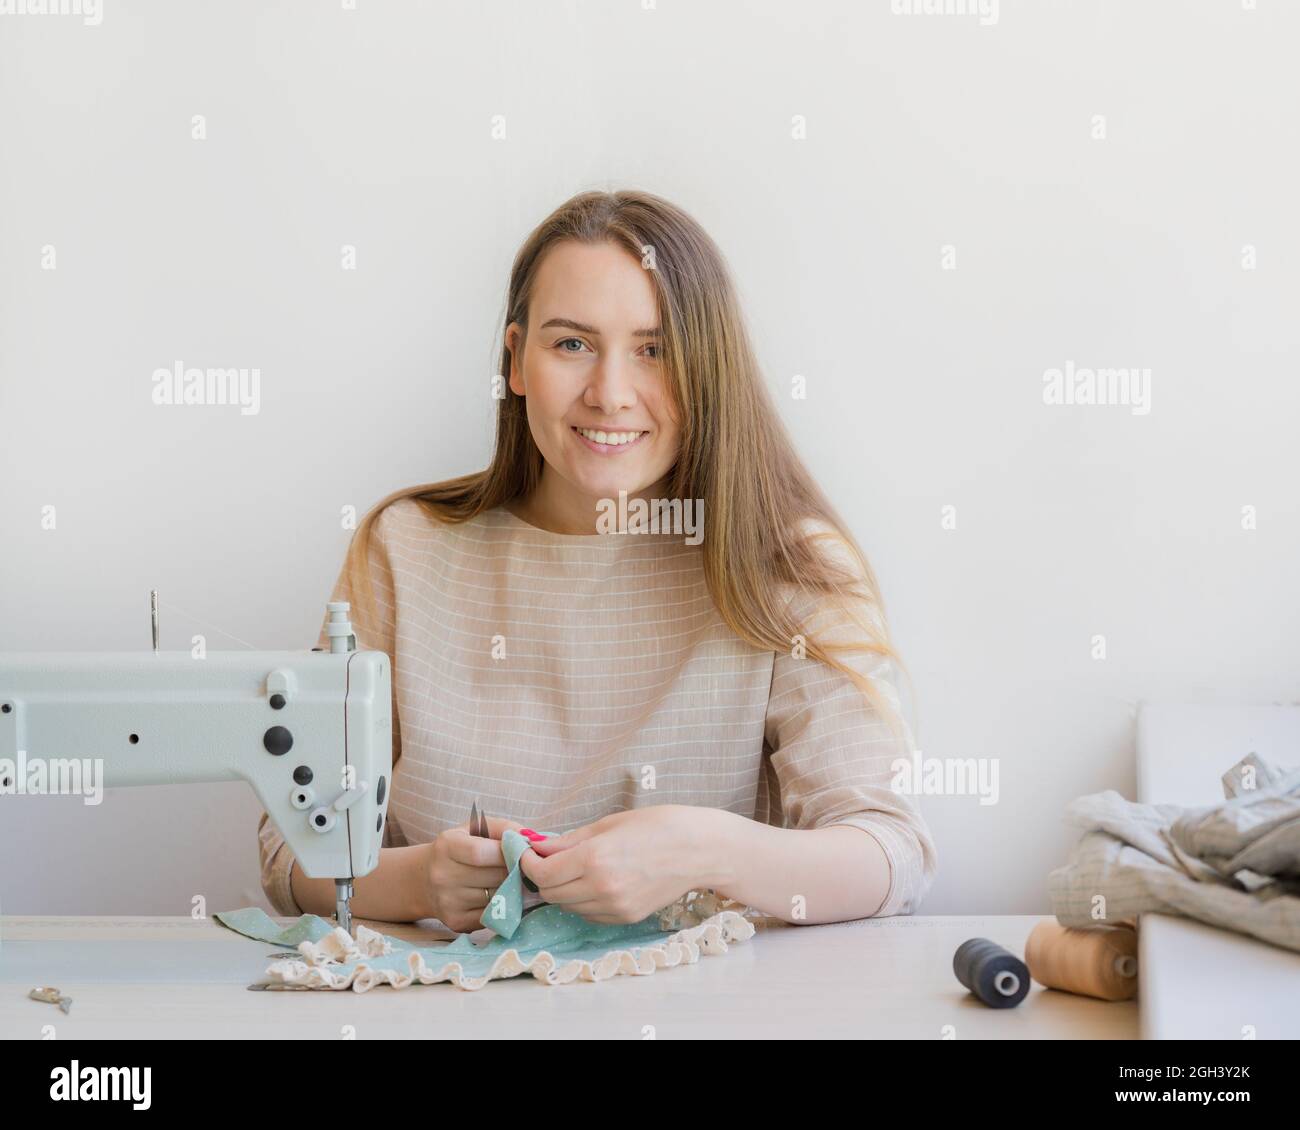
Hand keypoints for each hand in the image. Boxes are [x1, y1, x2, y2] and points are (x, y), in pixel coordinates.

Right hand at [420, 814, 523, 931]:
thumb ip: (504, 828)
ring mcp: (448, 902)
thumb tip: (533, 840)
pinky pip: (493, 916)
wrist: (424, 880)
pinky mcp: (456, 922)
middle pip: (494, 877)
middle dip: (516, 872)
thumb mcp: (475, 829)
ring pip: (497, 897)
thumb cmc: (459, 849)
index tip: (522, 852)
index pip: (481, 853)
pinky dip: (505, 907)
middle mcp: (442, 875)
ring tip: (517, 881)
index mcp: (446, 846)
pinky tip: (506, 897)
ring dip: (514, 890)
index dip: (507, 852)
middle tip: (528, 868)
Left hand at [520, 806, 722, 924]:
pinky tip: (593, 882)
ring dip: (562, 890)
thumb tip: (538, 847)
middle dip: (542, 877)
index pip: (543, 873)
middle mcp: (601, 889)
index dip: (528, 863)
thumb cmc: (658, 826)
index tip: (527, 853)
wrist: (699, 849)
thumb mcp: (608, 824)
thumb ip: (569, 840)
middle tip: (545, 860)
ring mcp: (615, 907)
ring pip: (568, 907)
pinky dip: (582, 901)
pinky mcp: (626, 918)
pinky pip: (589, 914)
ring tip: (571, 869)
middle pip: (551, 893)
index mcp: (594, 860)